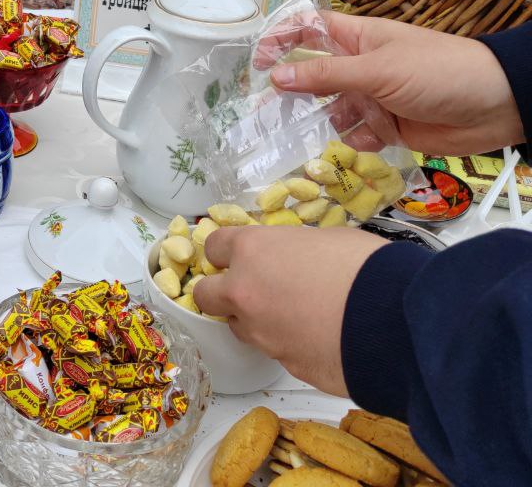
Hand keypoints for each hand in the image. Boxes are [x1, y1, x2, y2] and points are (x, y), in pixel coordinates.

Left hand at [193, 226, 385, 395]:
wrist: (398, 322)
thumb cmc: (368, 267)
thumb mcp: (326, 239)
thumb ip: (294, 250)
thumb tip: (294, 260)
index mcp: (252, 251)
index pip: (214, 247)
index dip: (226, 252)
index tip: (238, 255)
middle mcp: (245, 293)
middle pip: (207, 295)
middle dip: (221, 293)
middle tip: (251, 291)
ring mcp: (262, 334)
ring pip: (240, 328)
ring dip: (255, 321)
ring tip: (293, 317)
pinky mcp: (284, 365)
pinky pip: (276, 352)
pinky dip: (290, 345)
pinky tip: (319, 340)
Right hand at [266, 11, 522, 154]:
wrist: (495, 104)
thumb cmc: (439, 70)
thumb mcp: (377, 69)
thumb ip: (326, 76)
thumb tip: (277, 77)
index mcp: (358, 38)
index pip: (309, 30)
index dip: (281, 39)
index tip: (258, 62)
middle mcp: (361, 67)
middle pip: (313, 76)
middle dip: (289, 92)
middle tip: (262, 113)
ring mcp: (373, 98)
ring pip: (330, 111)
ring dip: (315, 123)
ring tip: (292, 138)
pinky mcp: (387, 127)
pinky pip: (355, 136)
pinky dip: (347, 143)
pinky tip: (344, 149)